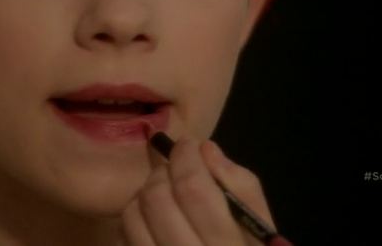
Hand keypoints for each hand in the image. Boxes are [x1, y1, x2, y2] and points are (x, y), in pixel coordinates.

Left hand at [120, 136, 275, 245]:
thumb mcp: (259, 226)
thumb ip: (241, 185)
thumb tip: (206, 150)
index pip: (193, 190)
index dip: (186, 158)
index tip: (187, 144)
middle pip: (157, 200)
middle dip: (163, 173)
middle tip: (175, 171)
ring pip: (132, 216)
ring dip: (145, 196)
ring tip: (165, 197)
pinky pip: (122, 238)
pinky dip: (134, 222)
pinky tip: (154, 224)